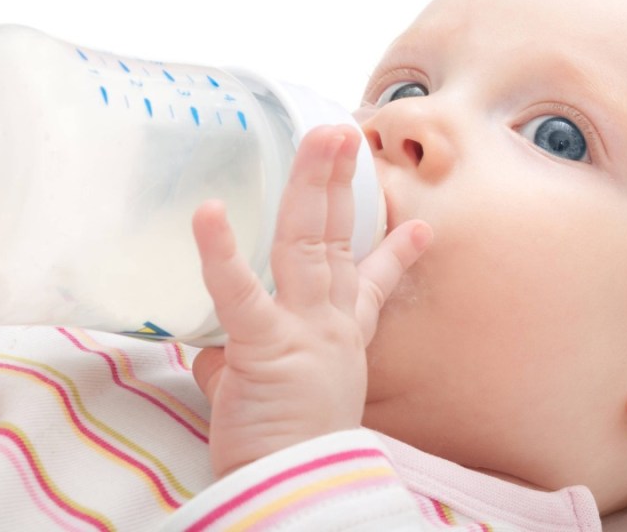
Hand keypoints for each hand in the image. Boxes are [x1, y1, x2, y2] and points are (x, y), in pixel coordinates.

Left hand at [191, 125, 431, 477]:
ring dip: (312, 187)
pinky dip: (224, 252)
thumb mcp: (280, 397)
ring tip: (319, 138)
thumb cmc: (288, 447)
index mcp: (340, 336)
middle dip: (340, 182)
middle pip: (336, 238)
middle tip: (343, 133)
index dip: (393, 250)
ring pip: (307, 244)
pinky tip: (210, 212)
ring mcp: (303, 329)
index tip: (417, 226)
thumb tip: (212, 358)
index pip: (369, 282)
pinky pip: (241, 293)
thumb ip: (245, 363)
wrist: (298, 493)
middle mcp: (330, 323)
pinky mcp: (266, 347)